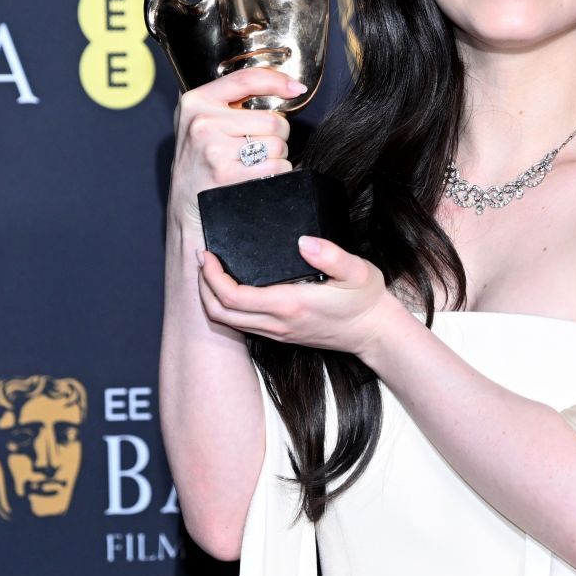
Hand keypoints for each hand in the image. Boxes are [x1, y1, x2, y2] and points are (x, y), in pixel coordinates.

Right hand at [168, 68, 302, 231]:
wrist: (184, 204)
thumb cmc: (198, 160)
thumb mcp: (200, 121)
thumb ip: (227, 100)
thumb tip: (281, 85)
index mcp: (197, 101)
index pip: (247, 80)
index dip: (279, 81)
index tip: (296, 89)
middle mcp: (203, 123)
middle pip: (272, 120)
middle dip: (279, 135)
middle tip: (264, 144)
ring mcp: (213, 150)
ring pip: (277, 145)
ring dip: (278, 156)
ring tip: (258, 161)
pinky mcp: (225, 175)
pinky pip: (274, 168)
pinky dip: (277, 172)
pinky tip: (260, 175)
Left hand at [196, 235, 403, 359]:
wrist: (374, 333)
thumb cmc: (365, 300)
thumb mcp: (358, 271)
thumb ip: (331, 255)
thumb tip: (303, 241)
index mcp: (290, 304)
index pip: (234, 295)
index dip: (212, 276)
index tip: (207, 254)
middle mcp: (277, 323)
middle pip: (220, 313)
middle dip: (203, 286)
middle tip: (202, 260)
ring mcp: (277, 332)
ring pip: (227, 322)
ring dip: (211, 297)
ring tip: (210, 271)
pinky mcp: (280, 335)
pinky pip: (241, 324)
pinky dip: (226, 306)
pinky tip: (230, 286)